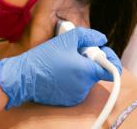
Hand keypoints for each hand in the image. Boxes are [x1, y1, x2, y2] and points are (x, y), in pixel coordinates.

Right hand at [0, 27, 121, 108]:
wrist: (24, 77)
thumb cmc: (43, 58)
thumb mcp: (65, 39)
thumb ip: (88, 36)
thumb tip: (102, 39)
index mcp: (87, 71)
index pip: (112, 69)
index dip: (110, 58)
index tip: (101, 51)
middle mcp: (85, 86)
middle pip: (97, 72)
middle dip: (90, 61)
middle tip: (74, 52)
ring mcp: (77, 95)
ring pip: (86, 79)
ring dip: (80, 70)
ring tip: (63, 62)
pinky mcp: (68, 100)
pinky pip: (77, 88)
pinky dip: (72, 80)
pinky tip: (59, 72)